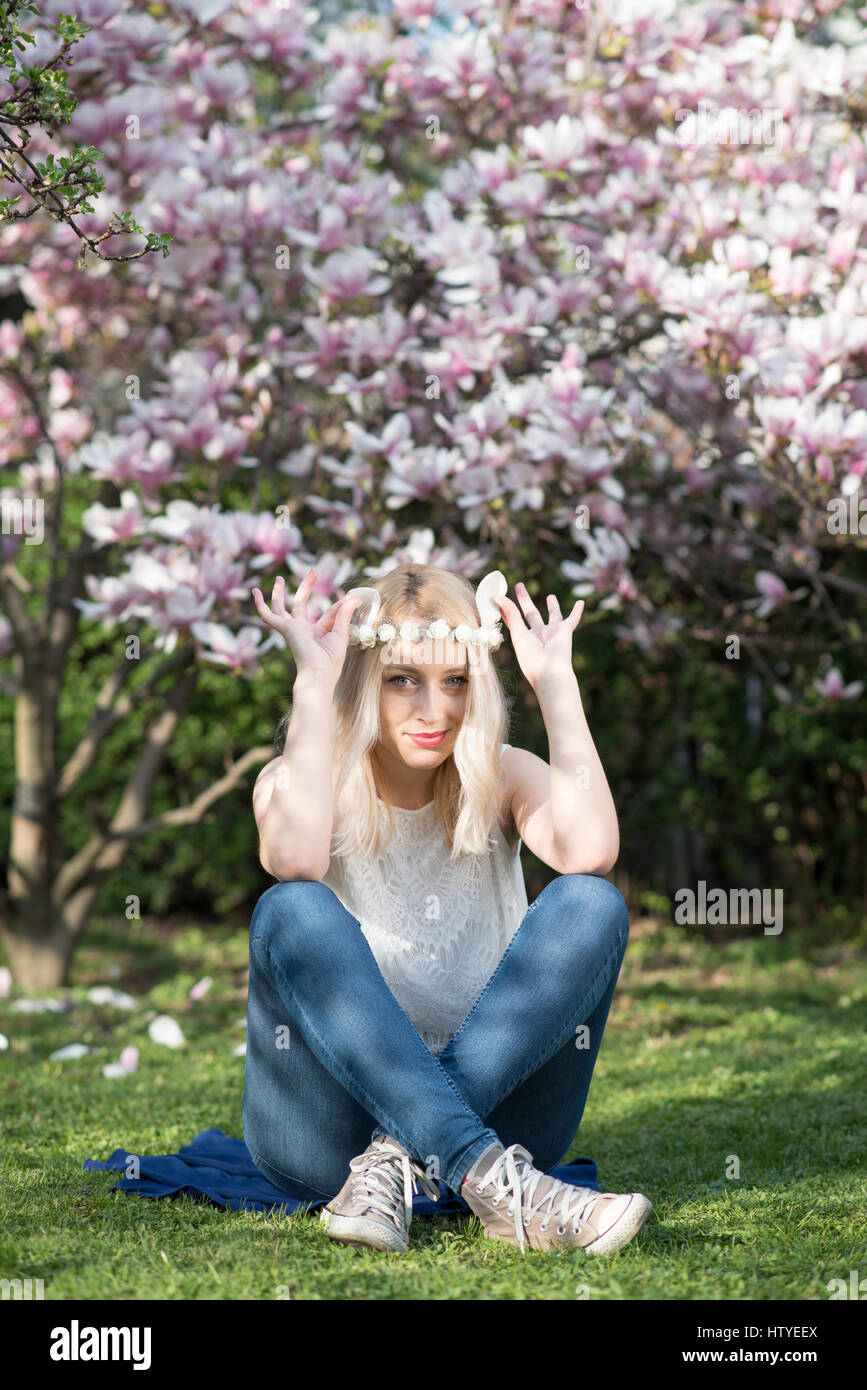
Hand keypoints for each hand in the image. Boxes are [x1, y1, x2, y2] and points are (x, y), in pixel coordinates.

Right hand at [252, 567, 362, 681]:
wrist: (319, 672)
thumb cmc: (331, 659)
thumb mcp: (341, 633)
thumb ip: (345, 614)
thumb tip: (356, 597)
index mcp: (319, 632)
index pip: (329, 613)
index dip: (340, 605)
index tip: (351, 598)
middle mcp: (304, 629)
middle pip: (301, 604)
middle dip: (306, 587)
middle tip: (313, 571)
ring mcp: (292, 628)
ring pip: (282, 607)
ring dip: (280, 593)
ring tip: (279, 579)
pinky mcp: (284, 628)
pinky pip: (267, 615)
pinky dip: (260, 604)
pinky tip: (255, 591)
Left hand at [492, 581, 583, 689]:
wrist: (550, 670)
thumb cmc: (531, 658)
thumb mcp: (518, 634)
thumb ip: (510, 614)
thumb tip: (498, 597)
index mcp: (523, 637)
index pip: (513, 619)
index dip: (507, 608)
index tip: (499, 596)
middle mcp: (538, 634)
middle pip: (531, 613)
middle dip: (525, 600)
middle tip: (519, 586)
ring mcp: (552, 632)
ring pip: (553, 615)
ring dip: (553, 606)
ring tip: (551, 596)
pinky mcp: (565, 630)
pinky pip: (573, 619)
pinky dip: (577, 611)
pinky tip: (580, 602)